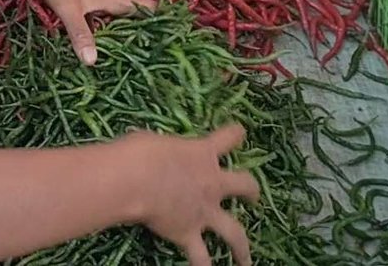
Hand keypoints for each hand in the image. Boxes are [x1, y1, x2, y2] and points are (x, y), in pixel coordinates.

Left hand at [26, 0, 153, 63]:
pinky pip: (105, 14)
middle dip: (149, 29)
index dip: (165, 20)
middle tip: (163, 50)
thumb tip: (92, 63)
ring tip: (138, 48)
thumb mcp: (69, 9)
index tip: (180, 36)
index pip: (148, 9)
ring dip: (129, 28)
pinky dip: (109, 26)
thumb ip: (81, 34)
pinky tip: (103, 37)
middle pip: (137, 14)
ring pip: (120, 15)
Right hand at [122, 126, 259, 265]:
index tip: (240, 133)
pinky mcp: (188, 233)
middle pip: (244, 185)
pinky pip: (200, 258)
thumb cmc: (139, 152)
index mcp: (203, 153)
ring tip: (246, 259)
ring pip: (234, 232)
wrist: (134, 178)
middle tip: (253, 198)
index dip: (236, 134)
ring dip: (242, 247)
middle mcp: (212, 183)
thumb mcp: (153, 141)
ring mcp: (204, 211)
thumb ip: (161, 150)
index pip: (228, 137)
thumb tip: (149, 152)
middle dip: (251, 191)